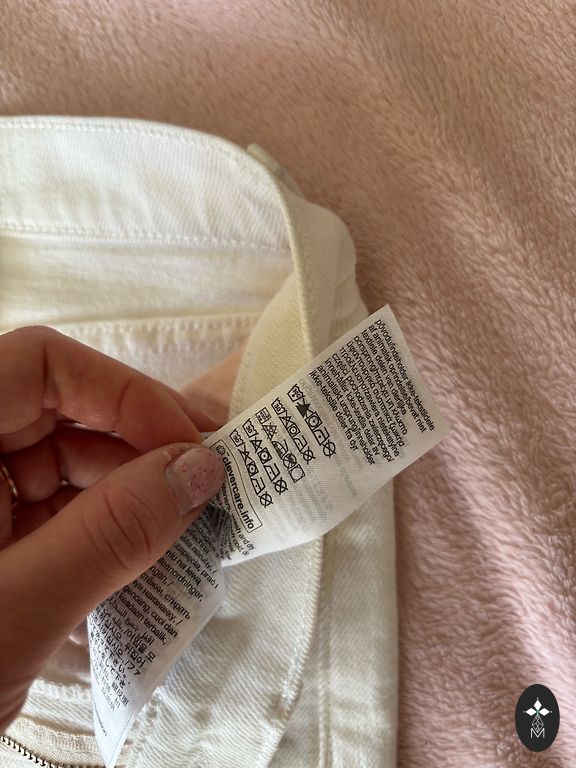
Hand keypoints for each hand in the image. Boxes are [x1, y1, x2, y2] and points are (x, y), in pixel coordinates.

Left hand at [0, 326, 224, 730]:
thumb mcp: (14, 611)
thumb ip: (110, 534)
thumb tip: (202, 469)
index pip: (40, 365)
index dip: (122, 392)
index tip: (189, 445)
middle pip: (60, 411)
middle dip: (137, 445)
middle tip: (205, 486)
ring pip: (65, 464)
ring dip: (130, 491)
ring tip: (184, 527)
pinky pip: (59, 511)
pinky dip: (107, 528)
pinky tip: (145, 553)